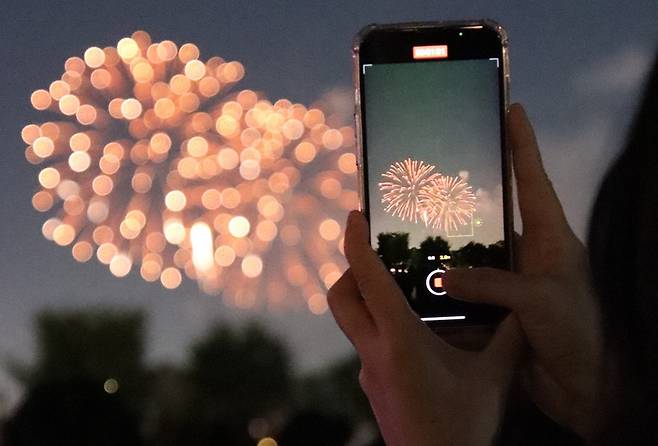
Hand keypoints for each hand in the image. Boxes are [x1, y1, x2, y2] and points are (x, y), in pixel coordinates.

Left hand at [328, 211, 523, 445]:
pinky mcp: (373, 386)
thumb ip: (511, 336)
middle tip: (375, 256)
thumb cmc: (463, 427)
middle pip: (340, 298)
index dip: (355, 242)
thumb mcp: (494, 377)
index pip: (367, 278)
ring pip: (353, 323)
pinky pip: (368, 345)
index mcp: (399, 340)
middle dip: (349, 269)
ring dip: (367, 299)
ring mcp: (368, 372)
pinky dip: (381, 327)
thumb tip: (526, 305)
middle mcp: (374, 352)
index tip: (354, 215)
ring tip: (401, 289)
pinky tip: (415, 333)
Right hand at [445, 104, 601, 439]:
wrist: (586, 389)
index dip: (523, 143)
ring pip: (475, 253)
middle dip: (471, 195)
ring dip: (451, 247)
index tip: (512, 108)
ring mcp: (514, 280)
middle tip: (438, 174)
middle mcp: (531, 253)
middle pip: (497, 213)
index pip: (535, 180)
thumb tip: (444, 277)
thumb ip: (491, 283)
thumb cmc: (579, 334)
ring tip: (417, 229)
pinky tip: (421, 280)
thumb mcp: (539, 299)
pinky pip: (468, 289)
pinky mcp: (500, 307)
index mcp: (552, 238)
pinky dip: (447, 287)